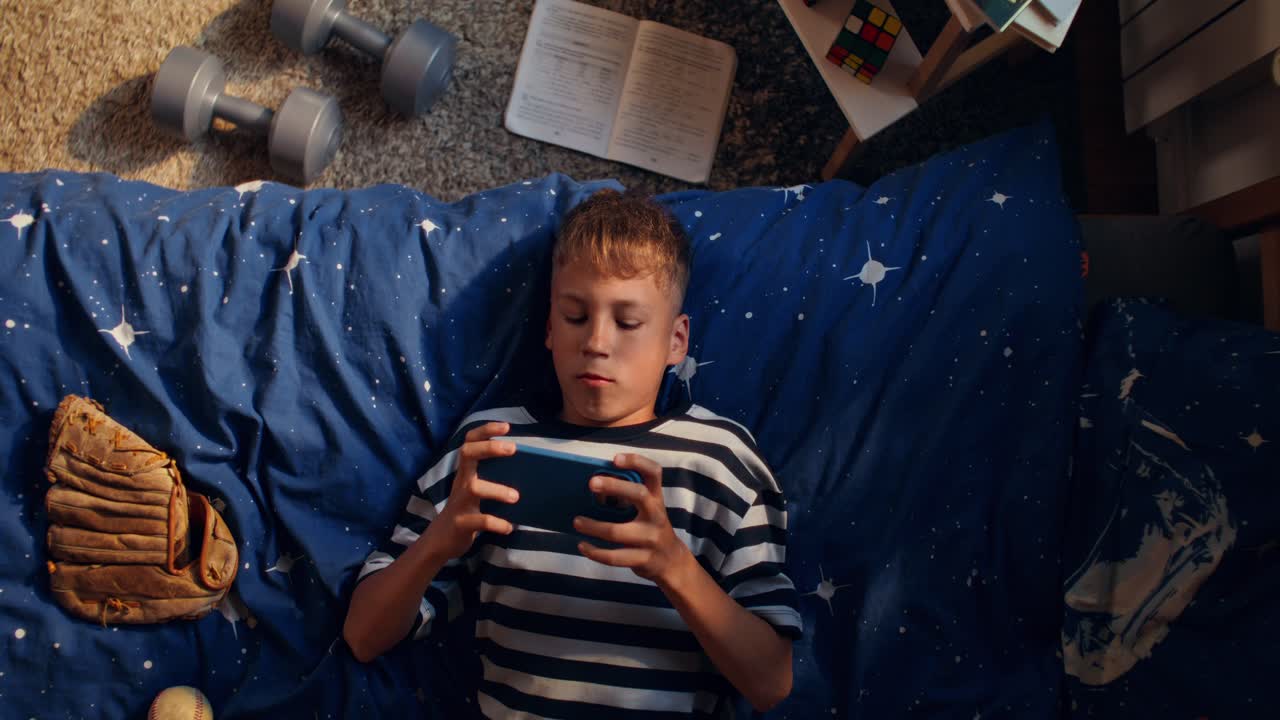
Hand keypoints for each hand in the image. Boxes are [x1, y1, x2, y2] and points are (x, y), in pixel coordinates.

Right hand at [425, 422, 519, 559]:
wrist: (441, 540)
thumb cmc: (467, 510)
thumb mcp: (476, 491)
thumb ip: (493, 479)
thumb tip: (529, 471)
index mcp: (467, 472)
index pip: (470, 442)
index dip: (485, 430)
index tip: (506, 426)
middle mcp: (461, 482)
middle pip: (467, 454)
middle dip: (489, 447)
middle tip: (512, 448)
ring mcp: (459, 502)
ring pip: (475, 488)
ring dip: (497, 490)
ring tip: (516, 497)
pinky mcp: (461, 523)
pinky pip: (479, 520)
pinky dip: (496, 523)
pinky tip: (508, 527)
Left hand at [573, 453, 687, 583]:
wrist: (671, 561)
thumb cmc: (650, 529)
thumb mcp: (647, 510)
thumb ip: (628, 498)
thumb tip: (595, 489)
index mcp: (656, 499)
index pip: (654, 472)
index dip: (637, 462)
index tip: (615, 459)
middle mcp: (657, 515)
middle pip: (639, 494)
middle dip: (615, 486)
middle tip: (591, 483)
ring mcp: (651, 539)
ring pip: (617, 531)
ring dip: (594, 526)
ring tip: (577, 521)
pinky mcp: (643, 559)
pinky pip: (614, 557)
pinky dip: (595, 552)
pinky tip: (582, 545)